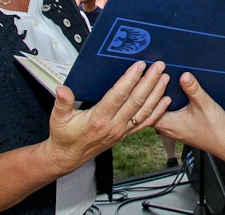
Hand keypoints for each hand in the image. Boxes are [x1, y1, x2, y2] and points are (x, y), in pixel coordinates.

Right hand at [41, 60, 170, 174]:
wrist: (68, 158)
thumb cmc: (64, 137)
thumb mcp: (58, 119)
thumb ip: (62, 103)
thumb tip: (62, 90)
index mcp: (99, 119)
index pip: (118, 96)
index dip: (130, 80)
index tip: (139, 66)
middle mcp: (114, 125)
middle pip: (136, 101)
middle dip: (150, 81)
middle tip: (159, 66)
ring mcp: (122, 131)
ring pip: (144, 111)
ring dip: (157, 93)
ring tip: (165, 78)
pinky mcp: (125, 134)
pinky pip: (146, 123)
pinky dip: (158, 111)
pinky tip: (166, 101)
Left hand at [154, 72, 224, 156]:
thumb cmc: (215, 128)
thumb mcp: (204, 104)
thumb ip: (193, 89)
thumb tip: (184, 75)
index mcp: (168, 124)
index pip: (146, 107)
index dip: (145, 92)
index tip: (146, 77)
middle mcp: (166, 128)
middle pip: (148, 110)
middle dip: (148, 93)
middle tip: (148, 76)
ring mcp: (171, 129)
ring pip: (155, 113)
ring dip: (155, 99)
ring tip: (156, 82)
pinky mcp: (178, 128)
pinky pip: (164, 115)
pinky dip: (163, 104)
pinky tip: (167, 95)